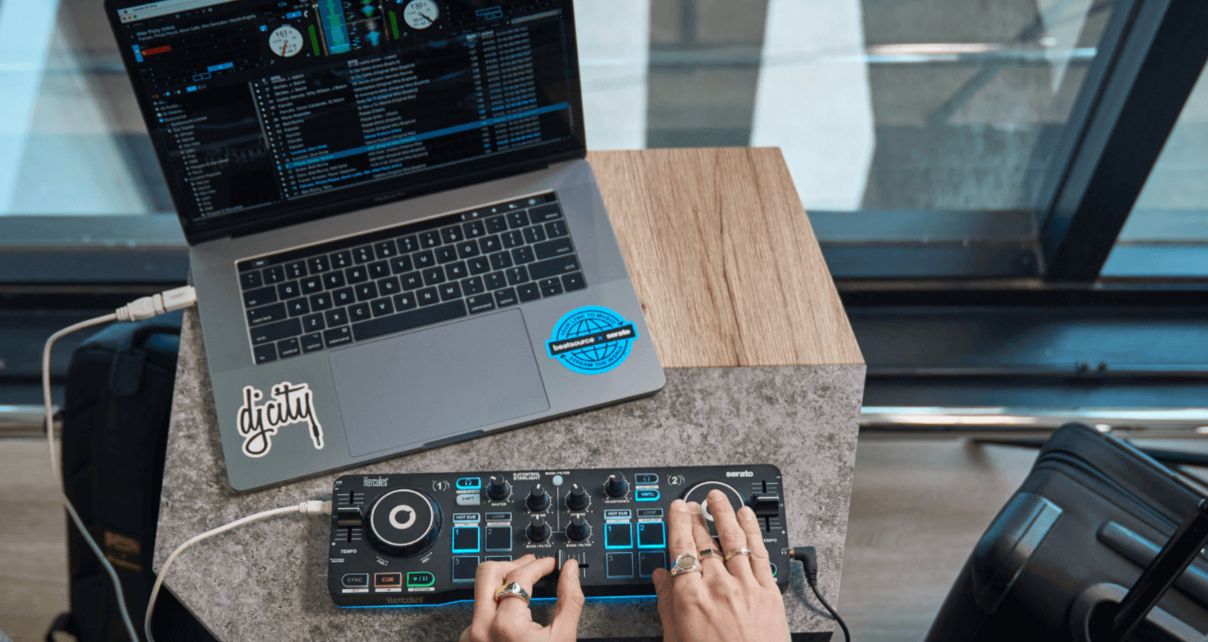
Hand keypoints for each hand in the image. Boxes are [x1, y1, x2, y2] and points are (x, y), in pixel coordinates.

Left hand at [459, 554, 584, 641]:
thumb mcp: (563, 639)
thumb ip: (569, 600)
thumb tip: (570, 571)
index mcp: (506, 626)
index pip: (519, 576)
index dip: (539, 564)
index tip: (550, 563)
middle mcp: (481, 627)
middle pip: (487, 572)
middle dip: (513, 564)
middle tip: (533, 566)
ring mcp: (470, 635)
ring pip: (481, 591)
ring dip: (503, 583)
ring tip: (525, 586)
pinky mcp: (467, 640)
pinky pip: (479, 611)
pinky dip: (497, 605)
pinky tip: (513, 611)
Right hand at [652, 493, 790, 641]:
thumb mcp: (676, 638)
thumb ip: (667, 604)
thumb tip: (660, 578)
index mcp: (689, 598)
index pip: (681, 547)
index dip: (678, 522)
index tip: (677, 508)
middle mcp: (717, 586)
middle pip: (704, 540)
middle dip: (697, 516)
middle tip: (693, 502)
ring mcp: (745, 587)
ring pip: (732, 538)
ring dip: (724, 512)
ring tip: (718, 497)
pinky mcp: (769, 593)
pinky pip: (758, 553)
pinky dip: (751, 530)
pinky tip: (746, 517)